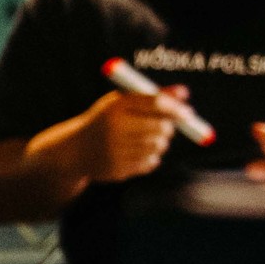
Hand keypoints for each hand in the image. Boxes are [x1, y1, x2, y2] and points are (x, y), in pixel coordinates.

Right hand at [72, 86, 189, 182]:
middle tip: (167, 127)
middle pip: (160, 127)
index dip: (175, 108)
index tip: (188, 113)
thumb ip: (152, 97)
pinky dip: (150, 158)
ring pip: (158, 146)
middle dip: (169, 127)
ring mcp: (114, 151)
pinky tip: (136, 154)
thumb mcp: (123, 103)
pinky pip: (150, 163)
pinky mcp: (117, 170)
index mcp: (115, 107)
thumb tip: (184, 93)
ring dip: (160, 142)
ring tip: (147, 139)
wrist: (75, 150)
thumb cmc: (106, 121)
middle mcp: (113, 128)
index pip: (155, 104)